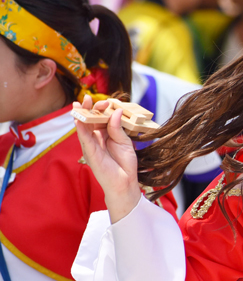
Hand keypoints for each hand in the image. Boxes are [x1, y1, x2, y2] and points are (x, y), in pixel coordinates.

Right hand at [74, 97, 140, 222]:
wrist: (125, 182)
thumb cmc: (125, 163)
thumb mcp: (125, 142)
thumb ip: (118, 128)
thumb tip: (117, 111)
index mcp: (106, 134)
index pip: (101, 117)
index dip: (102, 109)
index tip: (108, 102)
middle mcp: (96, 138)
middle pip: (90, 120)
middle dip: (89, 108)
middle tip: (89, 98)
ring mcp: (91, 145)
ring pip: (84, 127)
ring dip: (81, 115)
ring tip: (80, 103)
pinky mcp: (90, 153)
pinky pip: (84, 139)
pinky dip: (81, 129)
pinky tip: (79, 120)